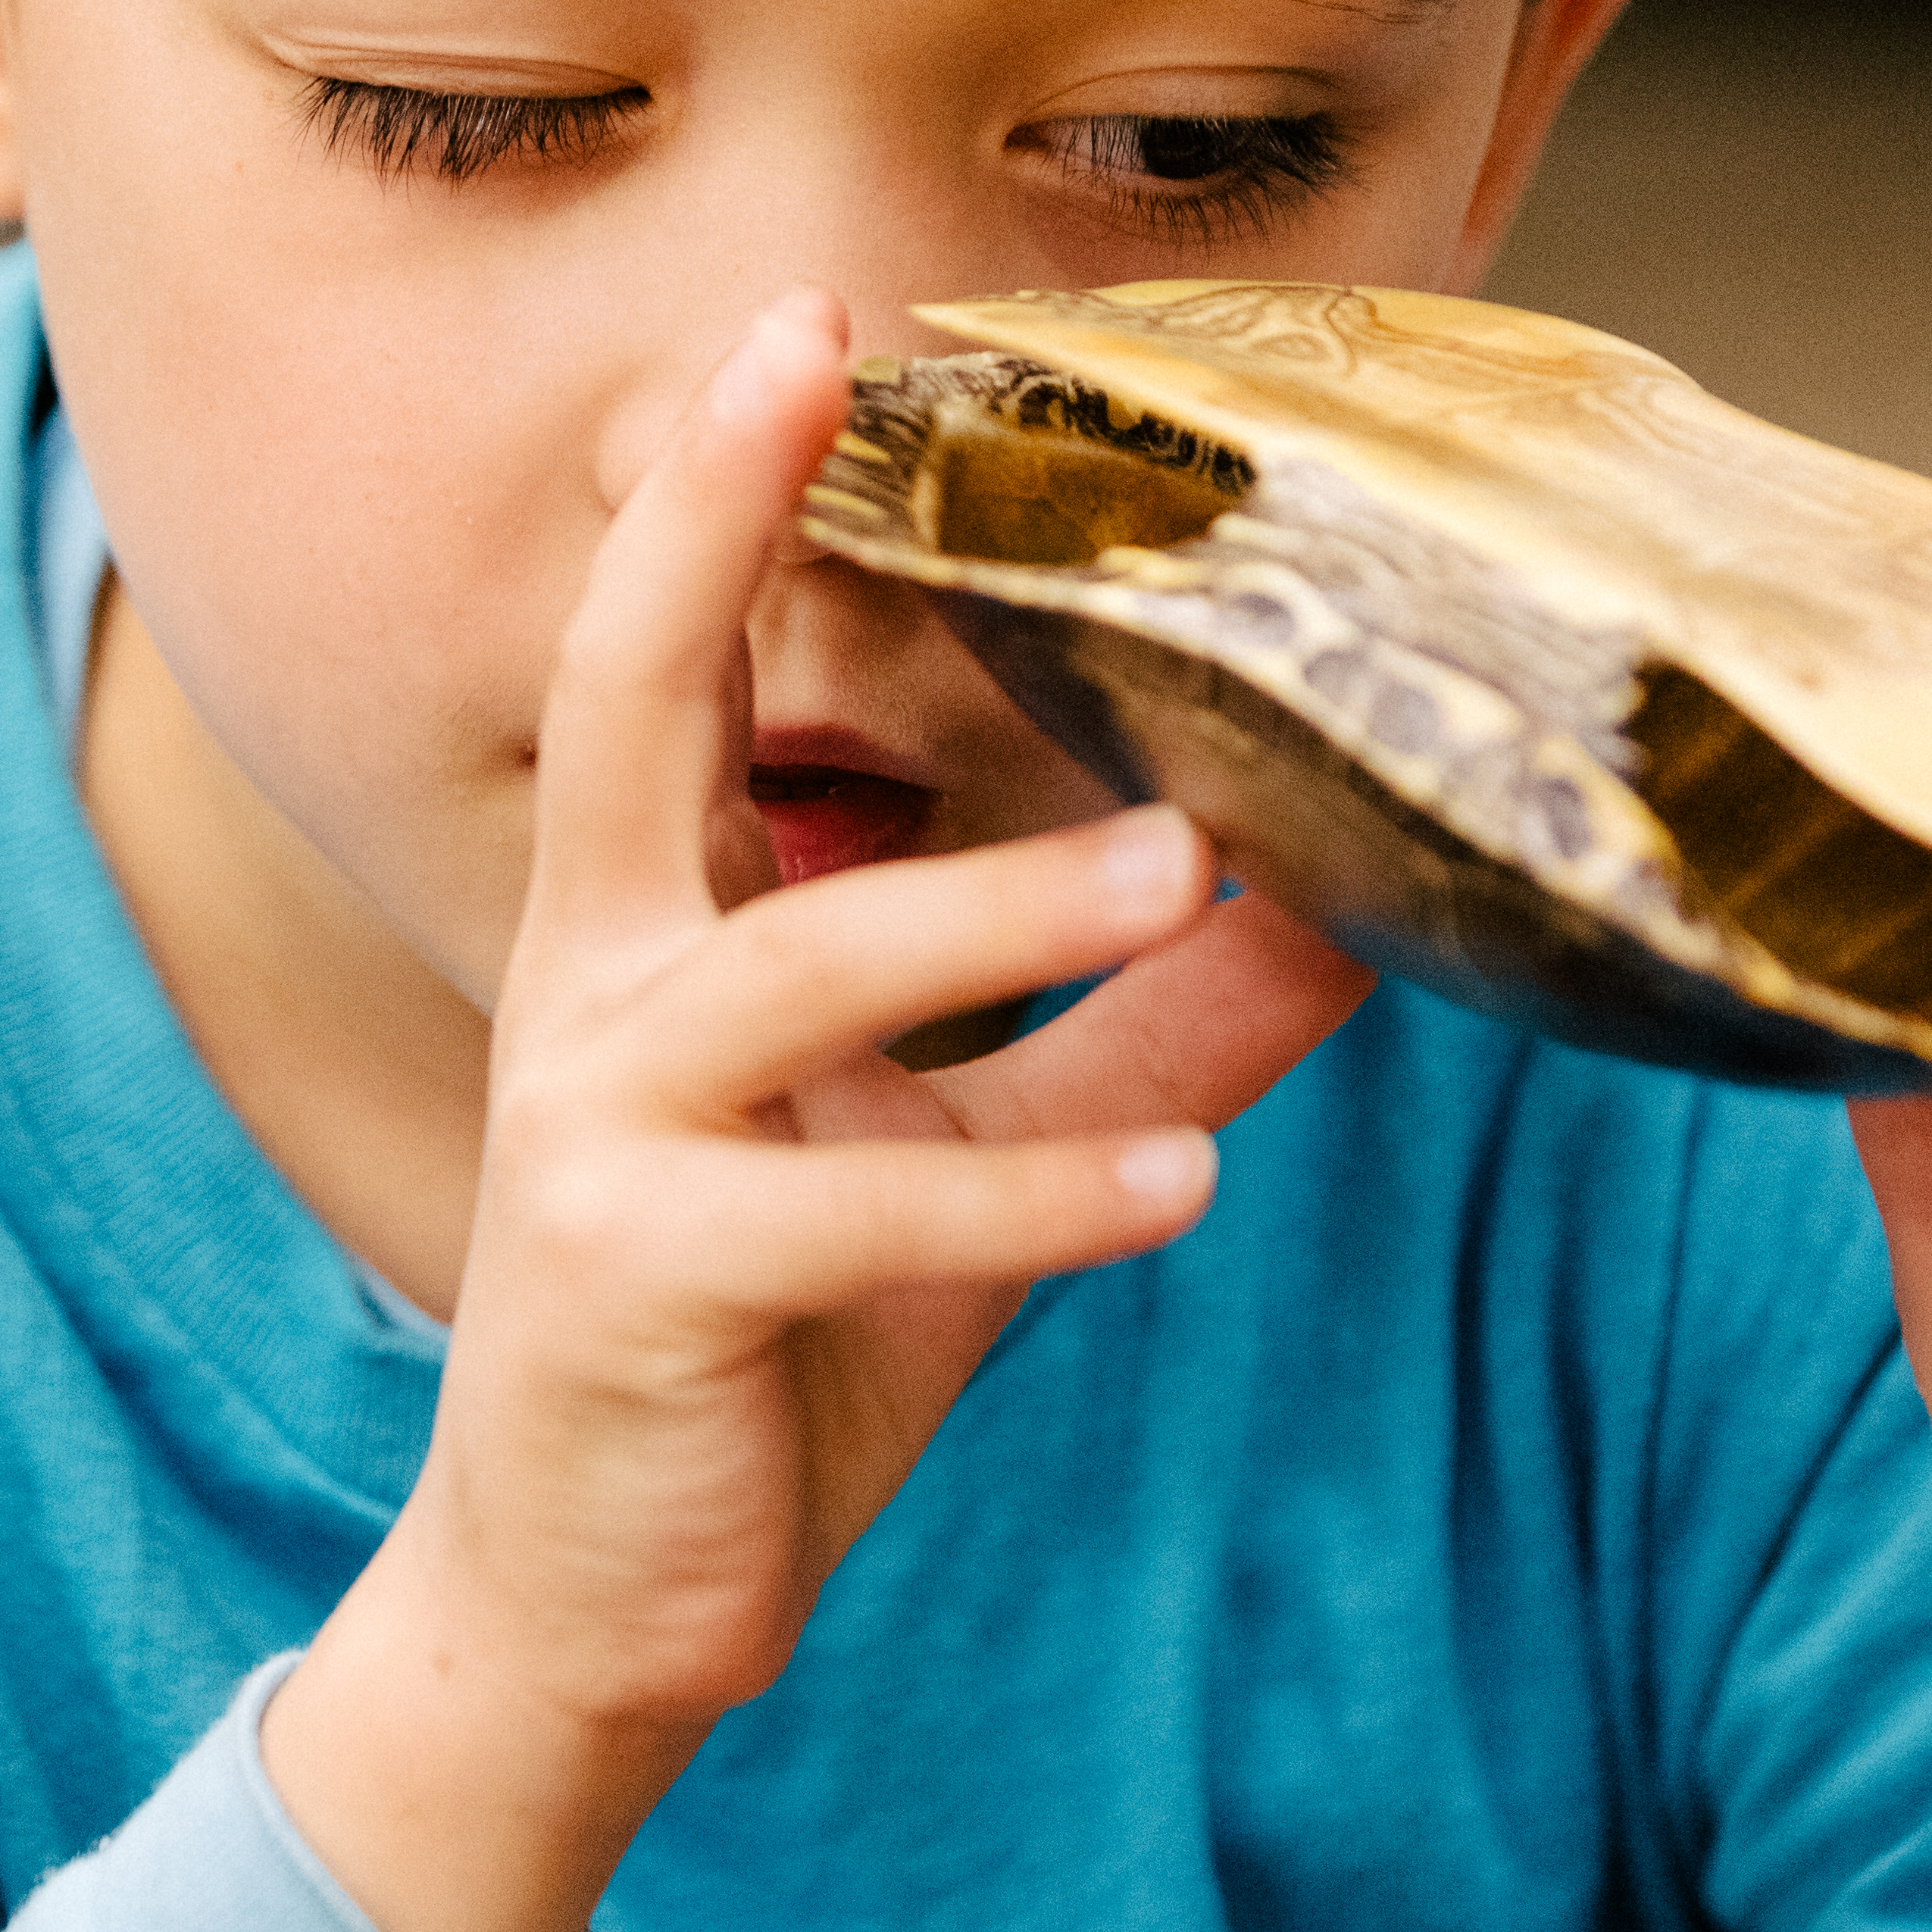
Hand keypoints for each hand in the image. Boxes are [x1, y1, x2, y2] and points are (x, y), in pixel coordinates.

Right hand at [266, 294, 1365, 1931]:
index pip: (662, 667)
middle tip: (825, 365)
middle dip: (707, 528)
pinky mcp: (643, 1280)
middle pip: (623, 707)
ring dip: (999, 913)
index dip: (719, 496)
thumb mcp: (967, 1163)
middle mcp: (590, 992)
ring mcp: (598, 1130)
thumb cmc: (766, 1349)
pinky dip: (1034, 1193)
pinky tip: (1181, 1177)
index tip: (802, 324)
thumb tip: (1341, 921)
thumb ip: (1131, 1031)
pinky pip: (862, 1206)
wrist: (596, 1607)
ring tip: (1186, 872)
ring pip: (801, 971)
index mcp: (643, 932)